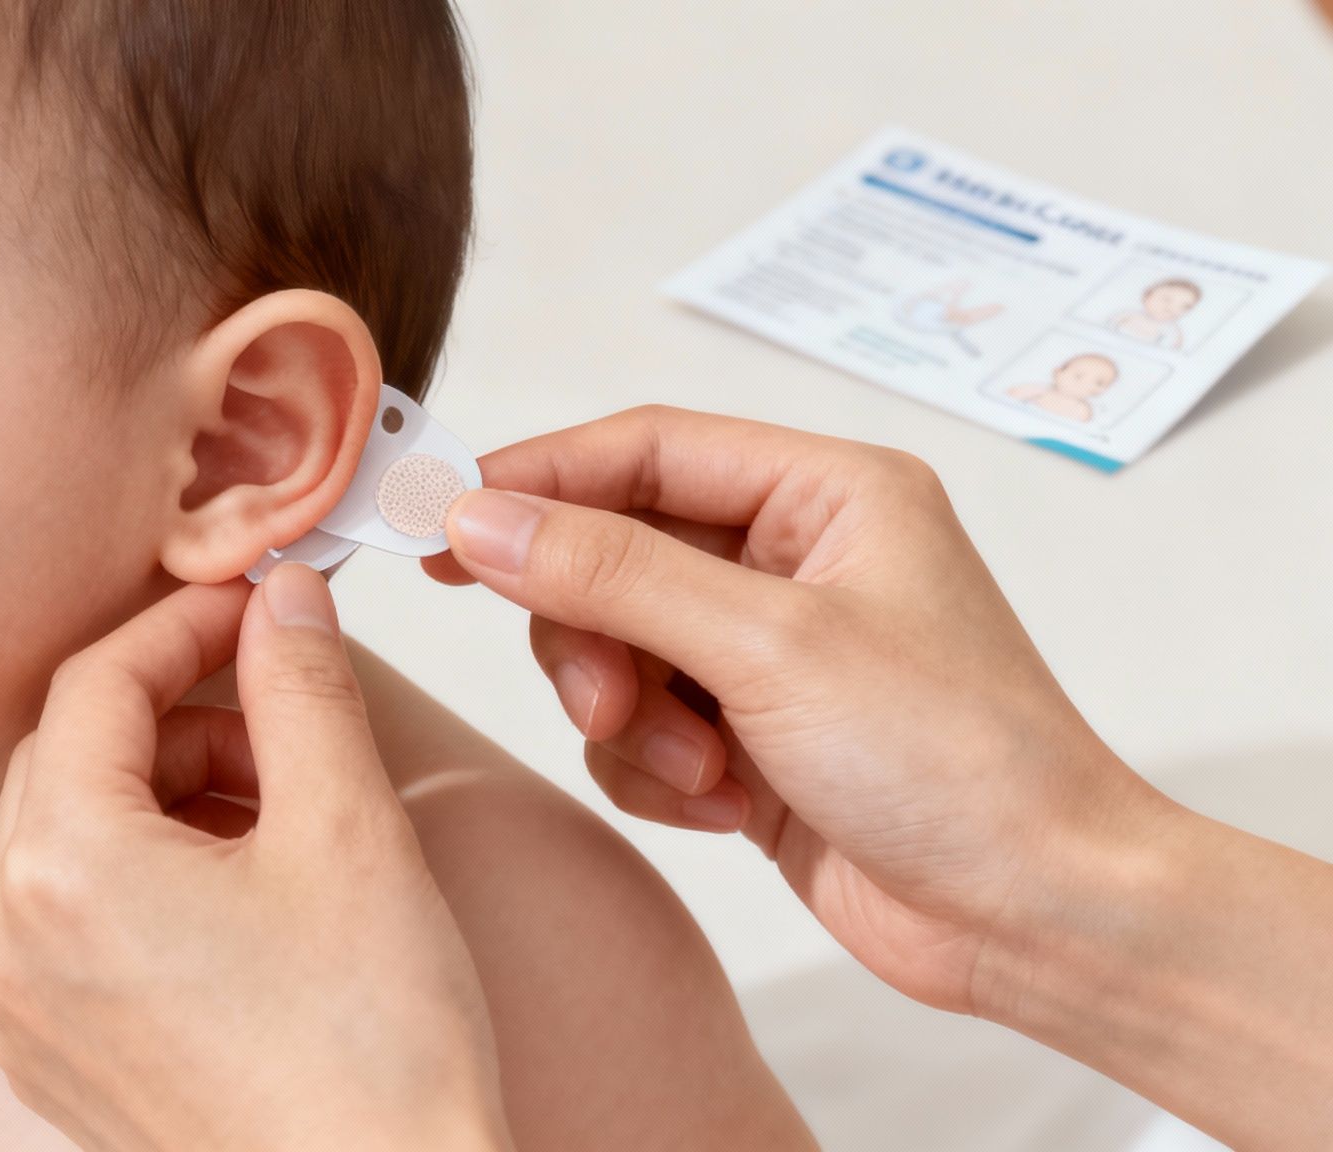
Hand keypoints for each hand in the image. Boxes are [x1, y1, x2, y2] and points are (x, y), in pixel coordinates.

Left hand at [0, 566, 512, 1151]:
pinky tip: (255, 903)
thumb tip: (281, 595)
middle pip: (76, 758)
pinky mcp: (59, 1062)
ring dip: (176, 800)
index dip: (183, 622)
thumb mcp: (348, 828)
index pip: (94, 682)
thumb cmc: (372, 1054)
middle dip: (185, 719)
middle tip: (290, 719)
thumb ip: (301, 685)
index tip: (258, 603)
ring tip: (289, 824)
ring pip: (77, 840)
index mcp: (61, 871)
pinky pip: (80, 923)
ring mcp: (24, 1014)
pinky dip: (156, 879)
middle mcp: (8, 944)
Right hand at [424, 406, 1163, 1015]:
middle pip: (613, 554)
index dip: (538, 480)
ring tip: (700, 772)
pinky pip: (640, 730)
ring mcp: (769, 654)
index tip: (440, 520)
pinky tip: (730, 808)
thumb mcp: (770, 645)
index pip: (644, 449)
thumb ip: (613, 574)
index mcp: (825, 494)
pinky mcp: (750, 738)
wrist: (1035, 919)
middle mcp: (793, 560)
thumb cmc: (955, 758)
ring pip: (615, 650)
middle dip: (596, 635)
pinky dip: (661, 773)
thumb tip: (480, 520)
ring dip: (635, 720)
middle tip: (606, 700)